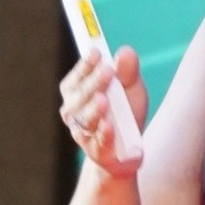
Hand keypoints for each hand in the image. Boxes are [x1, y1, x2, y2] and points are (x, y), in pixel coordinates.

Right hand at [60, 41, 147, 178]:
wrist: (127, 151)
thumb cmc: (125, 112)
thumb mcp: (131, 88)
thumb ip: (128, 71)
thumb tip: (125, 52)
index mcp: (76, 94)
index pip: (76, 78)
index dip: (85, 65)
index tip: (97, 52)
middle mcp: (74, 113)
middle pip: (79, 97)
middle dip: (93, 82)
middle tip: (108, 70)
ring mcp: (83, 134)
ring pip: (84, 120)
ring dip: (93, 109)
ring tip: (103, 99)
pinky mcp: (97, 152)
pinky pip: (98, 143)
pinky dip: (102, 134)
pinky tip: (108, 126)